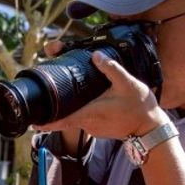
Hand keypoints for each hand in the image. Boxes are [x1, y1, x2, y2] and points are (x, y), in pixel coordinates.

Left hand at [36, 51, 167, 139]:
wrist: (151, 128)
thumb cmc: (140, 108)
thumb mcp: (127, 84)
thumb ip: (111, 69)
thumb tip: (96, 55)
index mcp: (90, 113)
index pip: (62, 121)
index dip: (46, 123)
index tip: (33, 123)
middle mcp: (87, 123)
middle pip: (64, 117)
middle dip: (54, 108)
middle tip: (46, 98)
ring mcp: (92, 128)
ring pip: (74, 117)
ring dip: (70, 107)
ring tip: (70, 92)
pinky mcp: (97, 128)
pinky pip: (84, 118)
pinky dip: (82, 110)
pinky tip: (89, 100)